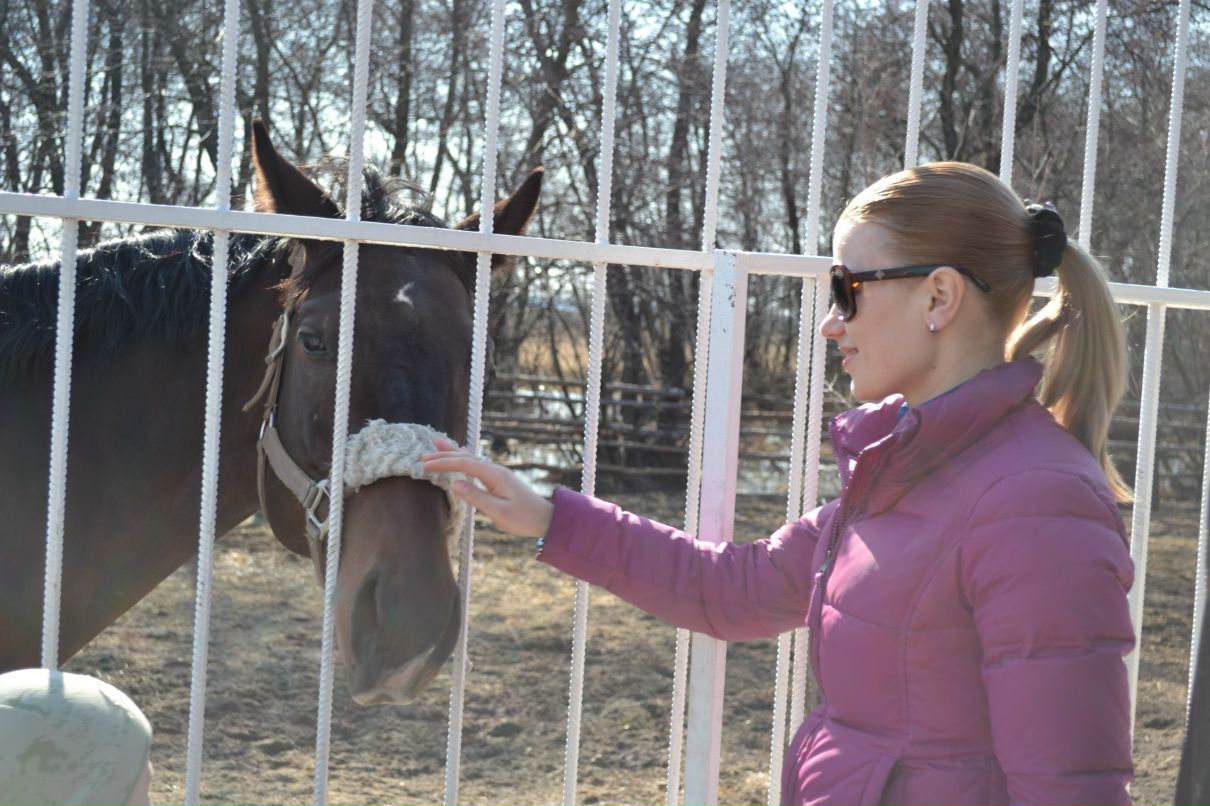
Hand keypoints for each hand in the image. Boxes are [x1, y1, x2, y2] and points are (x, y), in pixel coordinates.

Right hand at [421, 438, 553, 538]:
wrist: (546, 519)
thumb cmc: (524, 518)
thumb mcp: (498, 511)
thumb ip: (476, 497)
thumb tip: (455, 484)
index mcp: (495, 475)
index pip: (464, 464)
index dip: (444, 463)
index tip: (425, 465)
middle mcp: (496, 470)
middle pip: (466, 458)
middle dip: (444, 455)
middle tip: (423, 455)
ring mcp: (498, 473)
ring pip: (471, 458)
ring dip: (452, 453)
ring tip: (436, 444)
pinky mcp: (499, 479)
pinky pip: (477, 464)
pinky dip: (464, 458)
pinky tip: (460, 454)